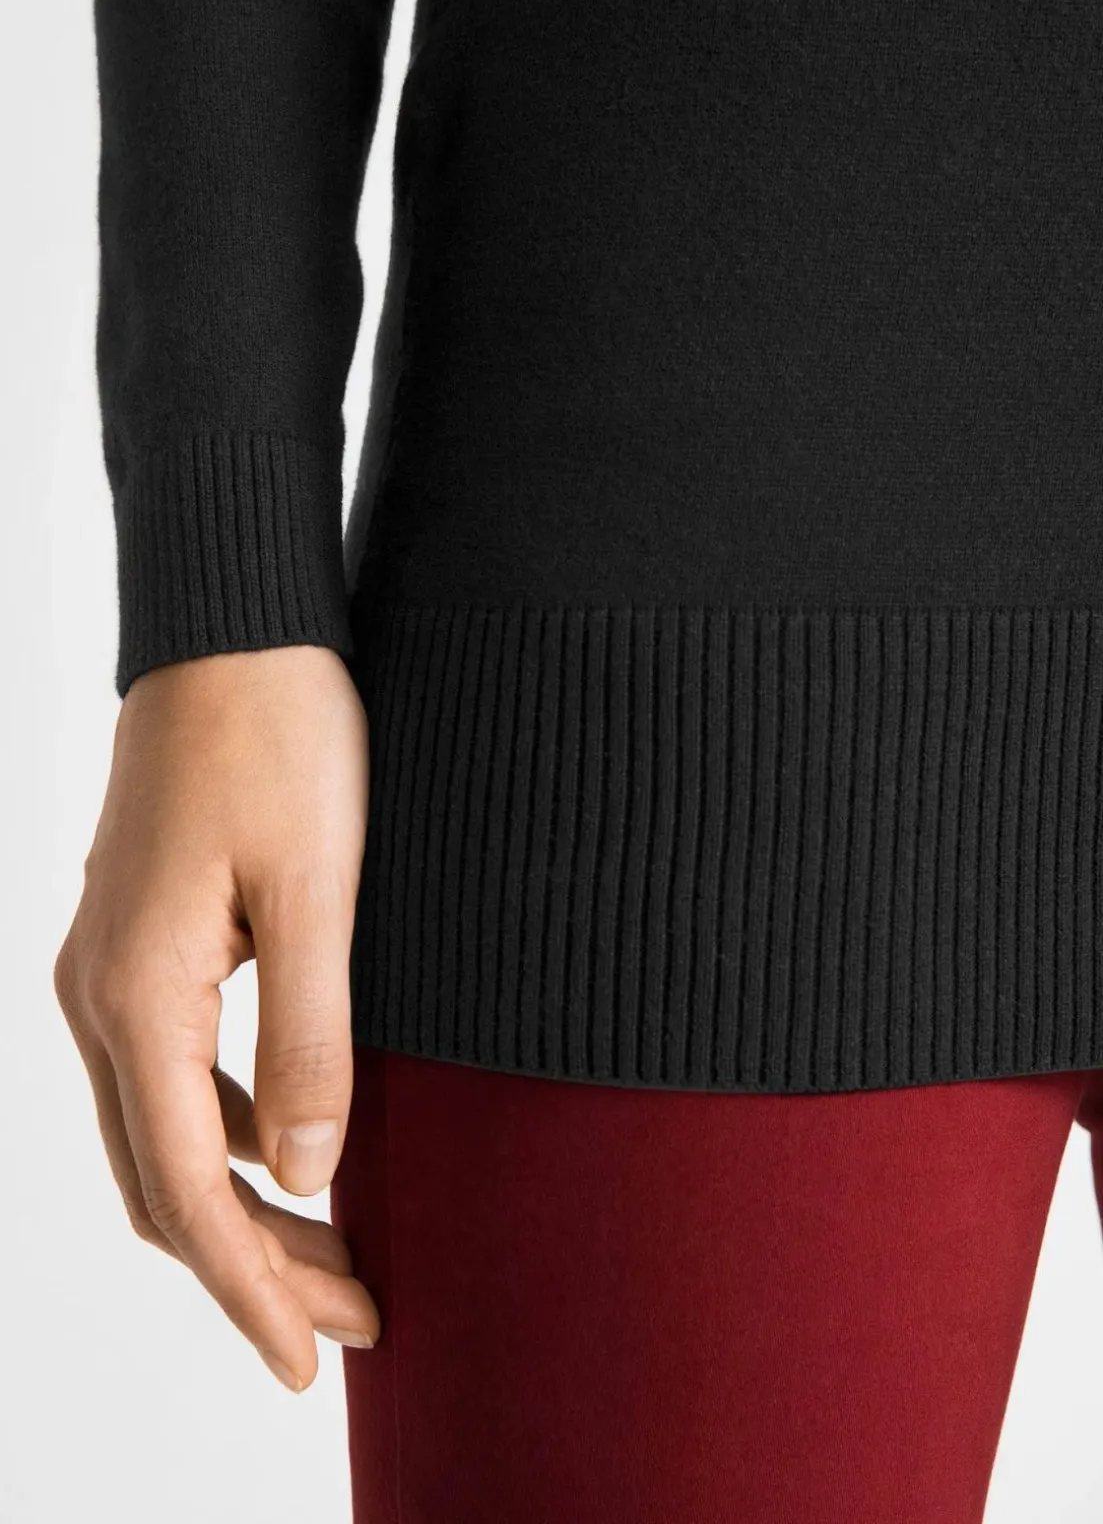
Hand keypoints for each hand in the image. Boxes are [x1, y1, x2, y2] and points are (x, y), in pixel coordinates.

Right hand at [52, 645, 379, 1391]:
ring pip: (170, 1134)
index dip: (247, 1292)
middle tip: (352, 1324)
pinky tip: (302, 1147)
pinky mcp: (145, 943)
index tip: (309, 1366)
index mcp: (137, 995)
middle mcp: (102, 996)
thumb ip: (314, 1036)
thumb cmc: (280, 737)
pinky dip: (236, 1135)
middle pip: (169, 1181)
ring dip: (248, 1207)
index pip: (191, 1192)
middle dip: (254, 1268)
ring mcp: (113, 970)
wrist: (233, 627)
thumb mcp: (319, 891)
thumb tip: (310, 1175)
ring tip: (340, 1257)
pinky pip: (179, 1076)